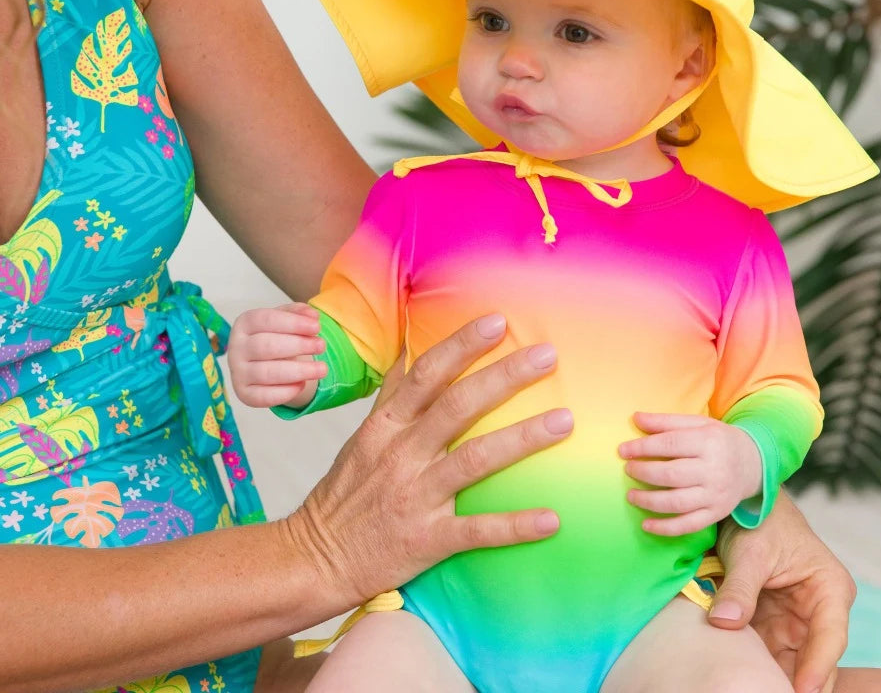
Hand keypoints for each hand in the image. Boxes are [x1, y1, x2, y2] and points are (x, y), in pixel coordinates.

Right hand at [227, 304, 326, 407]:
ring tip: (322, 369)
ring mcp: (238, 372)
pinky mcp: (244, 393)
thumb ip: (299, 313)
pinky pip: (264, 396)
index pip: (266, 320)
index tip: (317, 327)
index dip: (293, 323)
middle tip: (322, 346)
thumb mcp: (286, 319)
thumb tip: (313, 317)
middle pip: (266, 346)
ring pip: (267, 373)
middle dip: (298, 346)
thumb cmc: (276, 335)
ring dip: (299, 371)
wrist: (261, 360)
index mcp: (244, 323)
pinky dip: (286, 392)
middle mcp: (236, 348)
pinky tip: (303, 384)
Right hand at [286, 314, 572, 610]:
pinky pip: (477, 531)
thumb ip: (393, 395)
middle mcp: (402, 454)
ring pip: (475, 460)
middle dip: (504, 377)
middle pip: (458, 406)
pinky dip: (515, 526)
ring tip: (563, 420)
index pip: (427, 375)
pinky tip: (552, 519)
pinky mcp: (427, 540)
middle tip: (547, 354)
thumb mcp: (362, 435)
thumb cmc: (346, 492)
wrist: (316, 557)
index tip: (497, 322)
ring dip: (522, 439)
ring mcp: (416, 496)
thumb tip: (412, 348)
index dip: (462, 345)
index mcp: (387, 426)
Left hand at [618, 412, 761, 534]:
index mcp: (708, 442)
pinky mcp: (716, 513)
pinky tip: (647, 525)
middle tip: (628, 470)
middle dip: (644, 473)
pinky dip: (666, 528)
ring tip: (631, 496)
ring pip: (678, 502)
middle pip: (672, 475)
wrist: (754, 463)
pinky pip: (689, 525)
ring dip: (649, 501)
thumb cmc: (718, 440)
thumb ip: (666, 421)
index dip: (642, 448)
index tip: (623, 451)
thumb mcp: (697, 423)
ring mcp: (716, 495)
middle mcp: (714, 470)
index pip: (669, 445)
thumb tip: (635, 418)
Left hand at [710, 493, 855, 692]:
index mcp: (829, 588)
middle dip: (794, 681)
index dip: (817, 667)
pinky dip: (756, 664)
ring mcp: (796, 620)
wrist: (744, 505)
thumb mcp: (749, 551)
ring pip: (791, 662)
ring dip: (772, 675)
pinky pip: (768, 652)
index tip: (800, 691)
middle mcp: (819, 610)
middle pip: (814, 659)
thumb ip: (739, 587)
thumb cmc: (759, 519)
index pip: (830, 637)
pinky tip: (744, 676)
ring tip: (754, 688)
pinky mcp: (774, 623)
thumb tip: (723, 622)